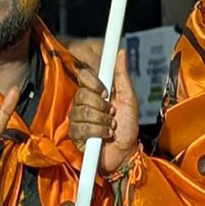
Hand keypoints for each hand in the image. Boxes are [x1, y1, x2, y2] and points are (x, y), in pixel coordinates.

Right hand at [70, 51, 139, 175]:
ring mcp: (78, 118)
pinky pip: (82, 127)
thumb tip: (121, 52)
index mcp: (96, 93)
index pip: (84, 77)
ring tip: (111, 126)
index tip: (106, 91)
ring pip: (82, 110)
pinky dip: (98, 131)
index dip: (93, 82)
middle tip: (112, 113)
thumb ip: (123, 77)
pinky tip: (105, 135)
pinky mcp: (75, 134)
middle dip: (102, 105)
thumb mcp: (129, 99)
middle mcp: (84, 103)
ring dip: (102, 120)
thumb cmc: (128, 127)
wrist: (126, 152)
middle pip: (82, 94)